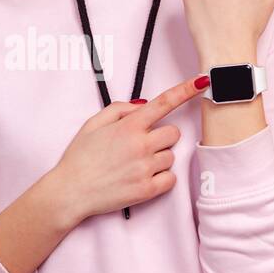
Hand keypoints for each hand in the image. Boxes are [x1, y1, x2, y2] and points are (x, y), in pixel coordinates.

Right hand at [46, 75, 207, 222]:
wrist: (70, 192)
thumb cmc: (79, 158)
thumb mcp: (93, 124)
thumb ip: (120, 109)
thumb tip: (143, 105)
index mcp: (129, 126)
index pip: (164, 102)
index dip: (186, 89)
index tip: (202, 81)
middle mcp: (141, 145)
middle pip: (173, 133)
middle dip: (161, 136)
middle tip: (141, 145)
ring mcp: (146, 168)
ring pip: (171, 156)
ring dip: (159, 158)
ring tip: (134, 165)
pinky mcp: (148, 190)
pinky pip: (171, 178)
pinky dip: (161, 178)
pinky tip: (142, 178)